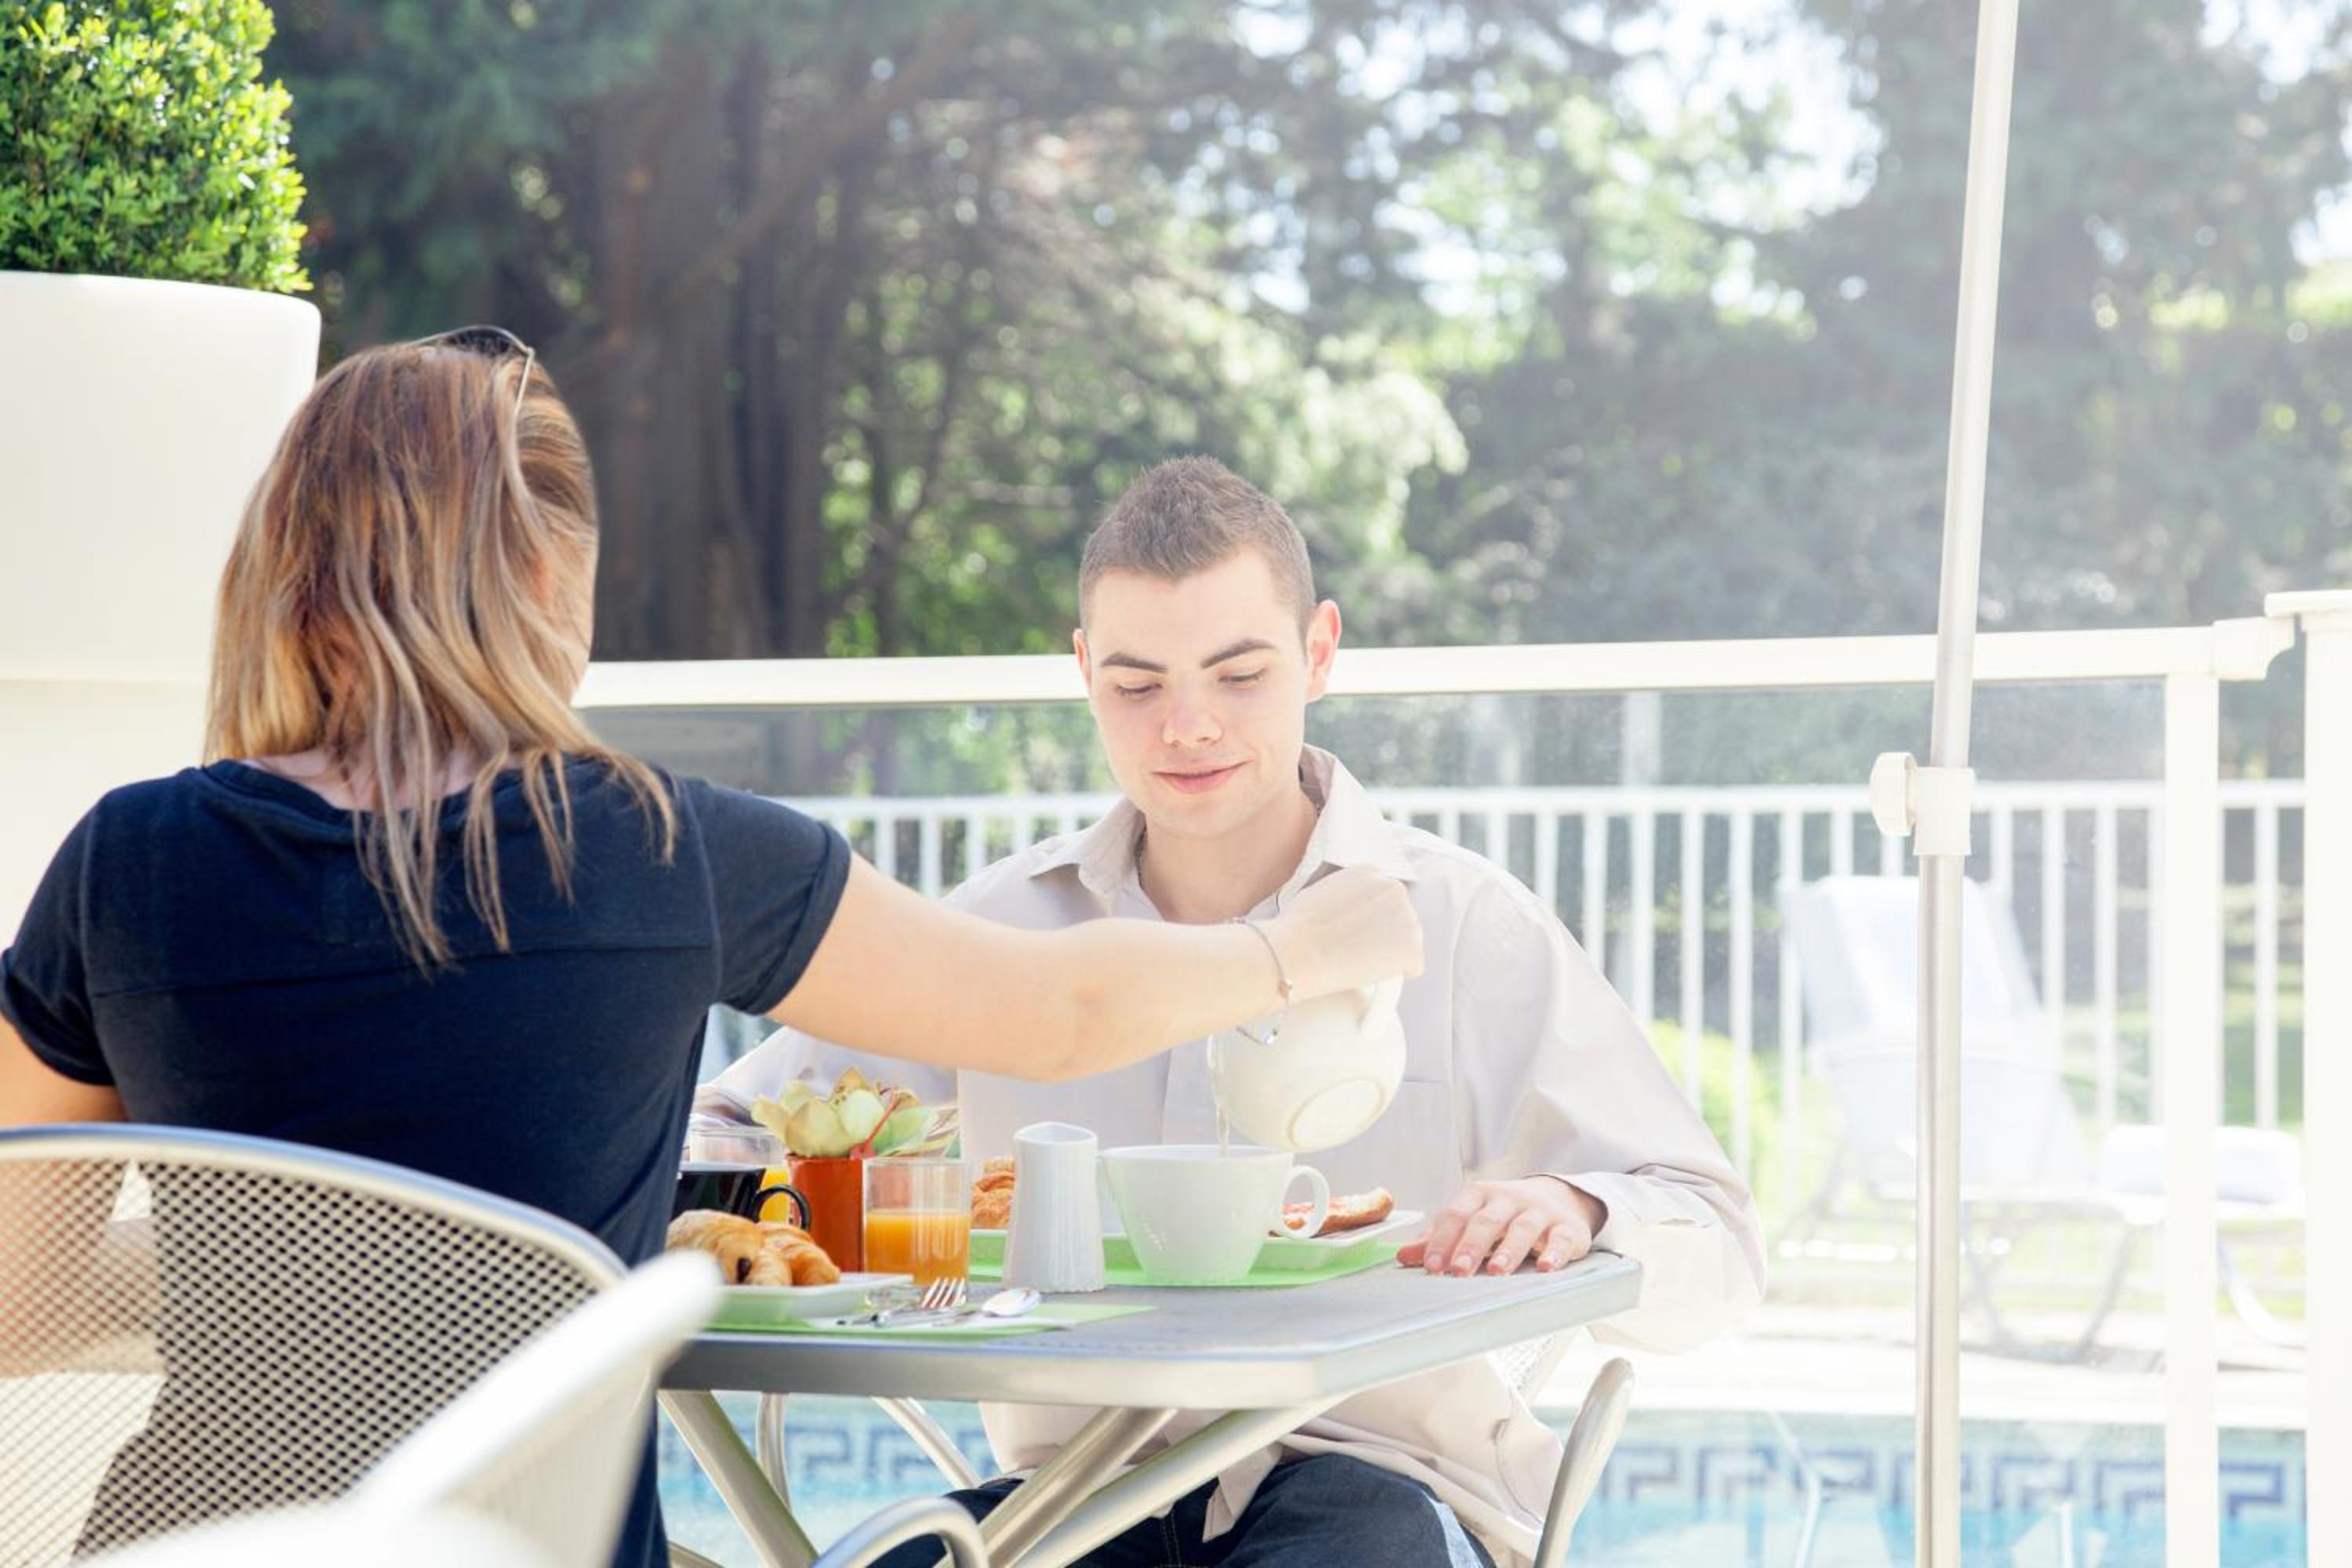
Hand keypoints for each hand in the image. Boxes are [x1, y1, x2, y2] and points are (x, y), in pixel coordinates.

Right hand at [1266, 864, 1422, 1000]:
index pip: (1383, 896)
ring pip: (1408, 941)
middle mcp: (1394, 889)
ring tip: (1359, 961)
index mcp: (1371, 872)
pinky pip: (1413, 966)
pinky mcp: (1411, 949)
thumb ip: (1345, 892)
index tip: (1354, 931)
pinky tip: (1371, 973)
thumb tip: (1349, 908)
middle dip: (1383, 934)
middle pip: (1399, 917)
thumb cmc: (1297, 926)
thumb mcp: (1320, 889)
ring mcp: (1407, 919)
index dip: (1370, 918)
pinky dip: (1398, 974)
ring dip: (1390, 953)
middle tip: (1354, 949)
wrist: (1296, 951)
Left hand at [1398, 1176, 1605, 1277]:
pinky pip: (1561, 1239)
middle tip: (1458, 1271)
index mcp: (1479, 1195)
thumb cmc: (1506, 1214)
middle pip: (1487, 1221)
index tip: (1431, 1265)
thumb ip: (1440, 1238)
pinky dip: (1554, 1253)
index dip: (1442, 1240)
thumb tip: (1403, 1256)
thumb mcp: (1472, 1219)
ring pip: (1522, 1228)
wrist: (1559, 1198)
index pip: (1456, 1214)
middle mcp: (1509, 1199)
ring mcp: (1539, 1212)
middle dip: (1471, 1246)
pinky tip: (1546, 1267)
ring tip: (1496, 1271)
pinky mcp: (1567, 1227)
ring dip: (1508, 1250)